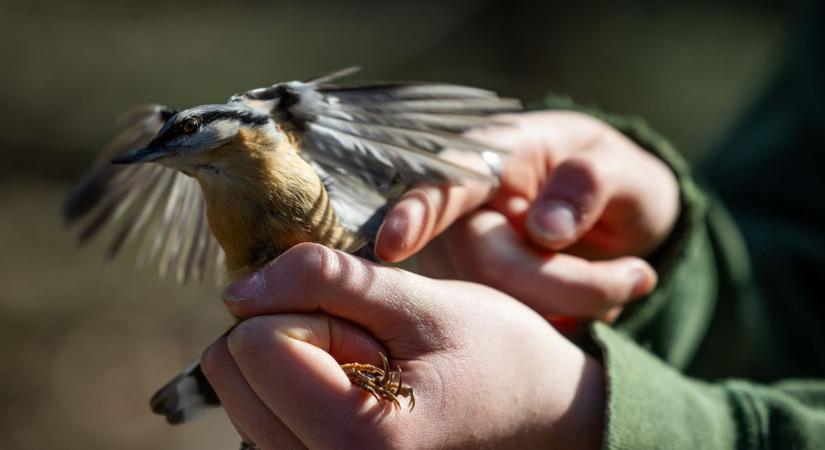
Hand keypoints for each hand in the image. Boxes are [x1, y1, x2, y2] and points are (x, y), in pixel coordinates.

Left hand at [203, 243, 605, 449]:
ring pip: (236, 387)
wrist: (537, 414)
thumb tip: (237, 290)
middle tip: (370, 347)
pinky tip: (349, 386)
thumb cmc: (495, 354)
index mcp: (360, 440)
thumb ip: (329, 280)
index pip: (254, 343)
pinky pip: (257, 408)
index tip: (373, 327)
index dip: (310, 308)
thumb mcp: (422, 302)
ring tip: (366, 367)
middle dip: (294, 333)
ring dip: (292, 357)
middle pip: (233, 367)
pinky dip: (292, 381)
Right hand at [375, 111, 679, 321]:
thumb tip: (544, 229)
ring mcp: (470, 261)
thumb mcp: (624, 168)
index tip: (392, 244)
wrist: (620, 213)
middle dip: (571, 285)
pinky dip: (567, 323)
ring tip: (629, 280)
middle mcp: (467, 213)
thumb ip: (589, 185)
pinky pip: (514, 329)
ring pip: (502, 307)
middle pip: (488, 266)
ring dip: (576, 306)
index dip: (415, 214)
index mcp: (493, 160)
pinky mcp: (483, 301)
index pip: (443, 185)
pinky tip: (596, 300)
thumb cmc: (614, 176)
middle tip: (639, 276)